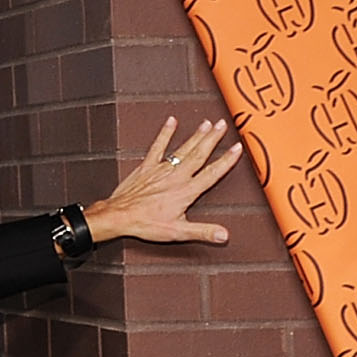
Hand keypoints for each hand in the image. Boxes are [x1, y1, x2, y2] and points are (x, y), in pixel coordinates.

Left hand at [84, 117, 239, 246]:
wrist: (119, 216)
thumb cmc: (146, 224)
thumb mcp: (178, 232)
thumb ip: (203, 232)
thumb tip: (224, 235)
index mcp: (186, 192)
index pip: (212, 174)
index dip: (226, 161)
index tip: (238, 148)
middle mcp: (176, 177)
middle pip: (199, 155)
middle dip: (213, 139)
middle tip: (224, 125)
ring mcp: (161, 169)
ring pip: (182, 149)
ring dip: (196, 135)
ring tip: (208, 123)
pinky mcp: (146, 166)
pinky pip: (157, 146)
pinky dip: (165, 133)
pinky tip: (172, 121)